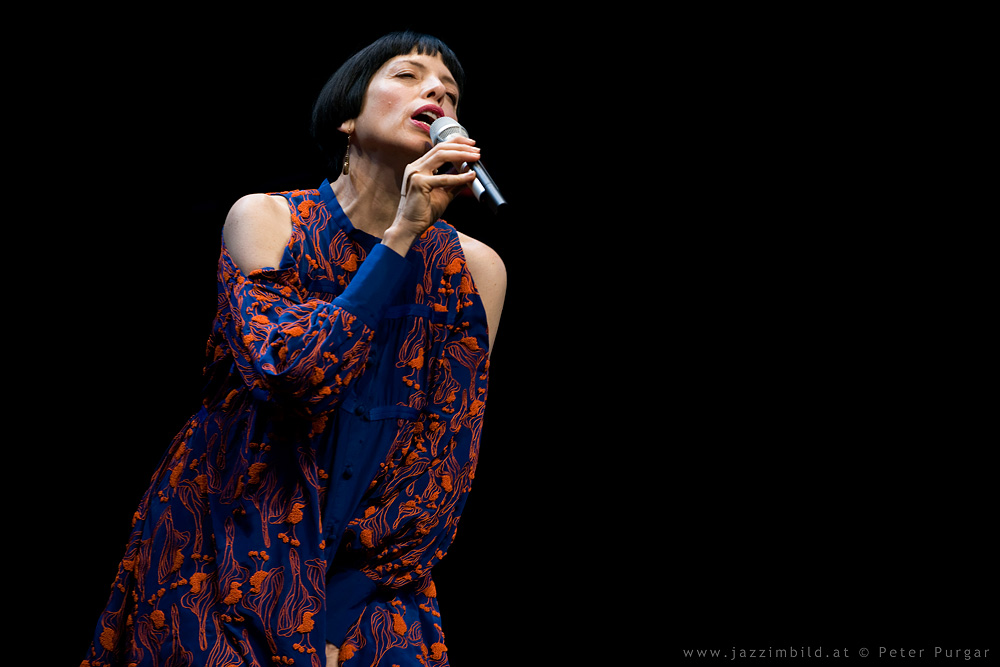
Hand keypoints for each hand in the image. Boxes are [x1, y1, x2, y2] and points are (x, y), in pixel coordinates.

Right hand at [382, 136, 480, 255]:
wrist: (410, 227)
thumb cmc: (423, 211)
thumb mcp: (444, 194)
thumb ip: (455, 183)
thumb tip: (470, 174)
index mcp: (419, 167)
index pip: (439, 148)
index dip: (455, 143)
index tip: (470, 144)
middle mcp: (416, 167)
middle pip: (440, 148)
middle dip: (461, 146)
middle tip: (476, 149)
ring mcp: (415, 173)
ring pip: (441, 156)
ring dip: (461, 154)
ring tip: (475, 157)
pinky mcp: (419, 184)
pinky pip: (443, 178)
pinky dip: (459, 177)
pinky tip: (469, 176)